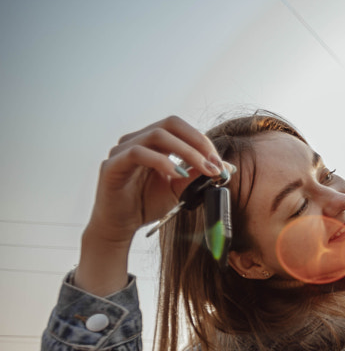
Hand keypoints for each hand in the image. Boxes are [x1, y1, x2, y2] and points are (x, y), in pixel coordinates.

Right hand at [76, 116, 223, 295]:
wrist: (120, 226)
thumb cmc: (145, 204)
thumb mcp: (179, 188)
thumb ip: (197, 174)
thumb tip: (226, 166)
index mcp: (152, 142)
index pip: (181, 129)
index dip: (203, 142)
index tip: (221, 164)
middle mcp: (136, 140)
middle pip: (170, 124)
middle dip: (198, 142)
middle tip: (214, 164)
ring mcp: (121, 150)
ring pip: (157, 135)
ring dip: (186, 152)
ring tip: (204, 170)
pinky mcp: (112, 165)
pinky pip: (137, 153)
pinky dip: (162, 162)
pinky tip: (177, 175)